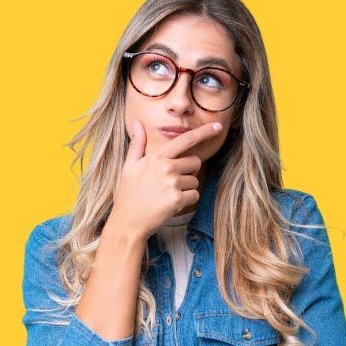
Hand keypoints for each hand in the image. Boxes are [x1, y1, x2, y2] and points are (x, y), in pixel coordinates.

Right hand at [110, 120, 222, 239]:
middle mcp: (166, 167)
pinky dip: (187, 200)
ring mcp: (172, 183)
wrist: (127, 222)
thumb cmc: (128, 194)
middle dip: (189, 171)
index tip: (217, 126)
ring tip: (167, 194)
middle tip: (171, 181)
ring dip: (186, 188)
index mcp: (156, 157)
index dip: (203, 132)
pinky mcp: (178, 199)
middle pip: (195, 162)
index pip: (185, 140)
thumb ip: (137, 144)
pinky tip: (171, 204)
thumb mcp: (129, 166)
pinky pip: (195, 195)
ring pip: (195, 180)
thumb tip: (138, 124)